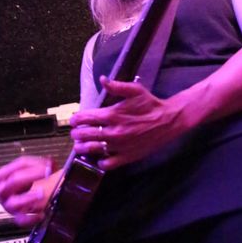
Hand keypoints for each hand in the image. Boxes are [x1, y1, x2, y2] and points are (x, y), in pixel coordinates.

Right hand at [0, 155, 58, 225]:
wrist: (27, 200)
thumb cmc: (28, 184)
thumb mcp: (34, 171)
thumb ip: (43, 165)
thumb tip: (51, 161)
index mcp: (5, 175)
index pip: (18, 165)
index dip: (34, 163)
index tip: (48, 164)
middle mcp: (4, 190)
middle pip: (14, 180)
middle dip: (32, 175)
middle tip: (47, 173)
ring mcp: (9, 204)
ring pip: (14, 202)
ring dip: (29, 197)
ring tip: (42, 193)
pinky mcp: (17, 217)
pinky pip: (21, 220)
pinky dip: (31, 218)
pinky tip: (41, 214)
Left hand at [69, 76, 187, 169]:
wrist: (168, 121)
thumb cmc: (150, 104)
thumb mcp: (134, 90)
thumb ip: (116, 86)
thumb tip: (102, 79)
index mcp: (112, 115)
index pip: (85, 118)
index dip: (75, 119)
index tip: (73, 120)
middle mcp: (113, 132)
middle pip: (85, 134)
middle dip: (76, 133)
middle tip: (75, 132)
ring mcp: (119, 146)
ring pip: (92, 149)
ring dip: (82, 148)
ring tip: (79, 146)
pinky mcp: (127, 156)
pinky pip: (108, 163)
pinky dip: (101, 161)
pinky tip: (99, 157)